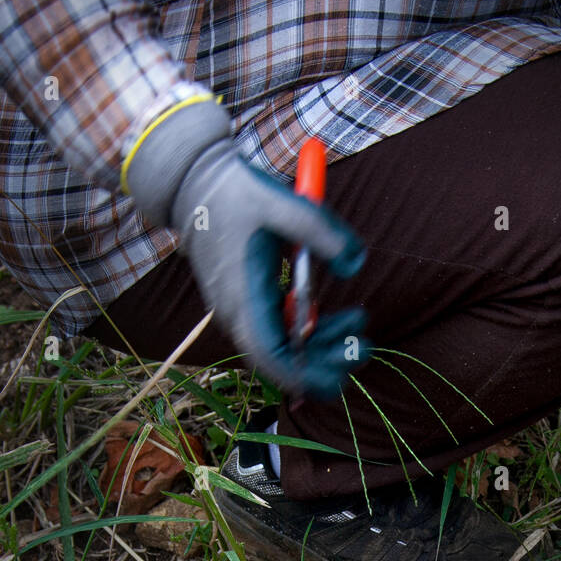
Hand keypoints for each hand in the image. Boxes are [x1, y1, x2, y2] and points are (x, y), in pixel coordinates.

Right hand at [123, 98, 370, 397]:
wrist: (196, 184)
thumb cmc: (235, 193)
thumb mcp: (281, 203)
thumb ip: (321, 231)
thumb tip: (355, 264)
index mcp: (242, 298)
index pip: (270, 355)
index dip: (304, 374)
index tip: (338, 376)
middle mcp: (238, 315)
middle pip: (281, 360)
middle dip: (325, 362)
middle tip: (364, 347)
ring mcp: (243, 311)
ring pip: (285, 347)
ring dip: (323, 344)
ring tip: (358, 320)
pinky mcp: (250, 303)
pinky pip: (281, 331)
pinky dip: (310, 329)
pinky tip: (338, 317)